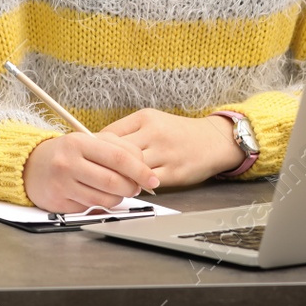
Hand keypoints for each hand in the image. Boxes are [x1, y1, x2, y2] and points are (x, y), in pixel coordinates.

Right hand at [23, 132, 159, 212]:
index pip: (119, 157)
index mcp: (80, 142)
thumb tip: (142, 166)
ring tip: (120, 191)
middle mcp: (69, 163)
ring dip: (120, 198)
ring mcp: (63, 184)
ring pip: (104, 198)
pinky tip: (101, 195)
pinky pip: (91, 208)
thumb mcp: (89, 141)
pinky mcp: (59, 203)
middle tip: (138, 187)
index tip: (152, 178)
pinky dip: (103, 204)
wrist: (31, 166)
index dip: (140, 170)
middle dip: (132, 187)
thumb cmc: (67, 152)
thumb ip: (117, 148)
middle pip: (113, 181)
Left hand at [98, 108, 245, 188]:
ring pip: (130, 169)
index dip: (96, 149)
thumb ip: (128, 131)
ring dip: (119, 179)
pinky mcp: (174, 172)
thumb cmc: (179, 133)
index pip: (109, 134)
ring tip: (112, 184)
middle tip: (96, 175)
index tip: (91, 158)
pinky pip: (146, 183)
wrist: (214, 141)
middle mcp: (154, 133)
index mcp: (145, 118)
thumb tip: (98, 145)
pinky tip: (131, 188)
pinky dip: (135, 187)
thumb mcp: (153, 121)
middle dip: (104, 166)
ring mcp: (165, 153)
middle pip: (117, 152)